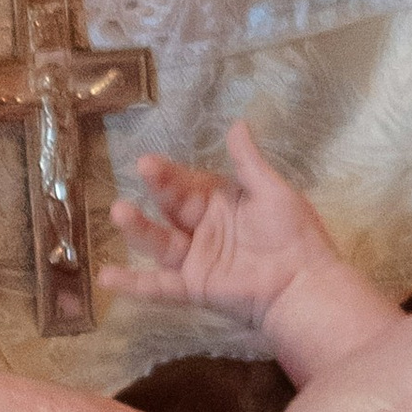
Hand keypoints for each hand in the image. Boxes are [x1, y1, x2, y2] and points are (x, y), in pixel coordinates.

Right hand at [103, 123, 334, 322]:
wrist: (306, 282)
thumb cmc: (295, 235)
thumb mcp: (272, 191)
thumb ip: (248, 162)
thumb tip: (236, 124)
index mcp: (219, 203)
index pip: (186, 184)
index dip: (169, 175)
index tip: (148, 163)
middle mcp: (202, 229)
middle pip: (171, 208)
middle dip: (157, 191)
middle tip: (144, 170)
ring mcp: (195, 260)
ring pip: (160, 243)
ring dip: (138, 229)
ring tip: (120, 213)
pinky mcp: (193, 288)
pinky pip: (159, 287)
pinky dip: (133, 284)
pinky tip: (105, 277)